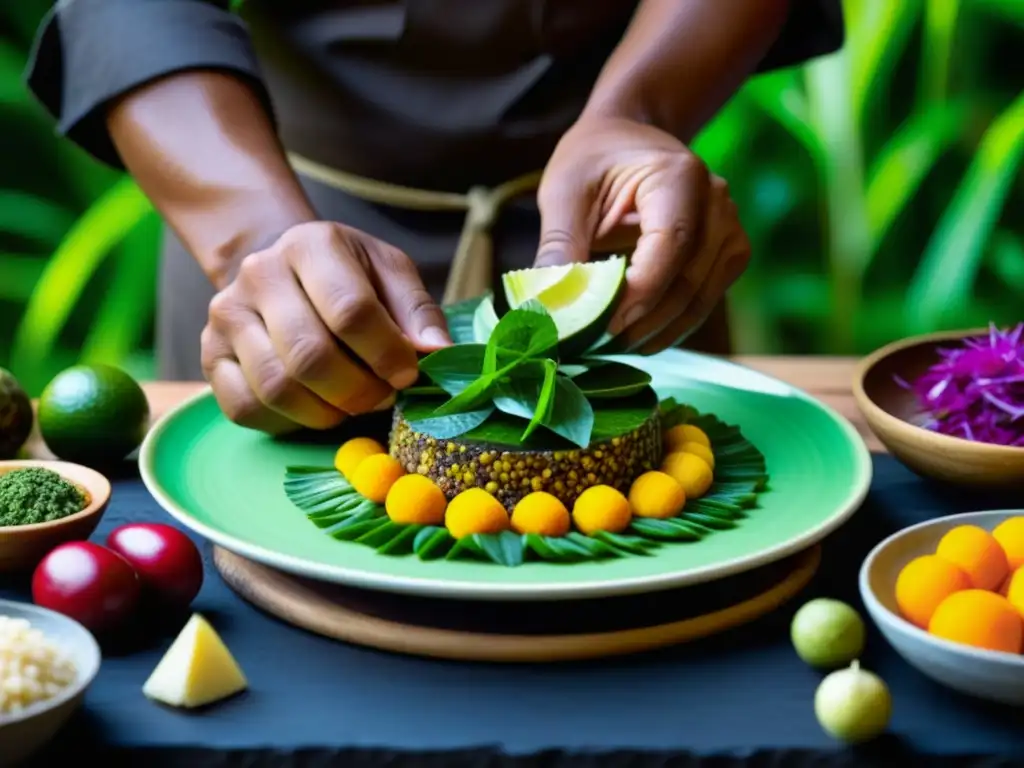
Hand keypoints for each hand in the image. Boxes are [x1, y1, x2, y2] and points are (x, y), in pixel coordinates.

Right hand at [201, 222, 449, 433]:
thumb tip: (438, 353)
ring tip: (352, 404)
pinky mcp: (210, 355)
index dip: (386, 354)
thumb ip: (418, 312)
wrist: (281, 270)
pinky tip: (314, 407)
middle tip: (383, 398)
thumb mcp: (390, 275)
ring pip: (277, 387)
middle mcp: (260, 274)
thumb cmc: (347, 277)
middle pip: (310, 355)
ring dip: (327, 411)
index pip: (350, 310)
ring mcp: (227, 315)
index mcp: (312, 245)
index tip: (408, 374)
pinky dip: (288, 421)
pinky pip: (245, 408)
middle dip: (359, 391)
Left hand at [536, 116, 750, 353]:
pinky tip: (636, 336)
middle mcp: (717, 202)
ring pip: (700, 299)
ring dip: (657, 331)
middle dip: (643, 321)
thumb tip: (548, 303)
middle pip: (688, 280)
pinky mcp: (727, 253)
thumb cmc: (594, 159)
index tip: (602, 326)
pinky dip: (671, 325)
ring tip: (612, 347)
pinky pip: (704, 300)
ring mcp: (729, 229)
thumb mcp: (565, 191)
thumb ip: (559, 244)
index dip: (640, 292)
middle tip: (597, 347)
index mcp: (680, 176)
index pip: (671, 245)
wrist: (628, 138)